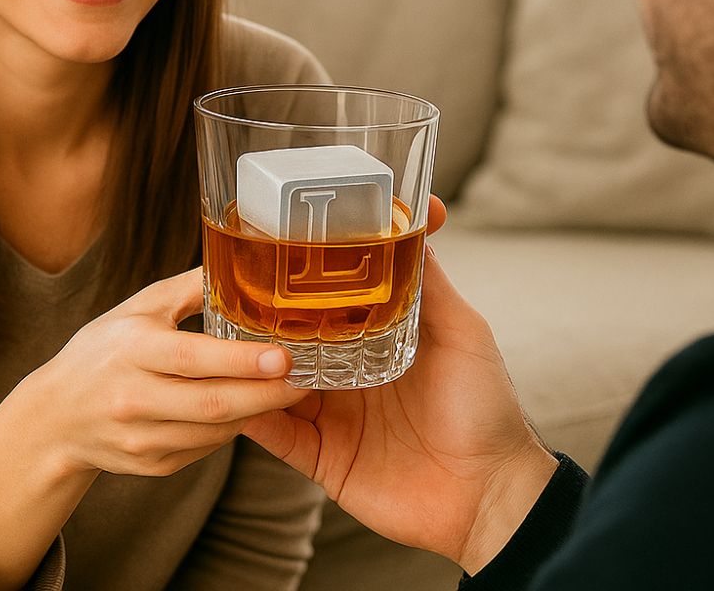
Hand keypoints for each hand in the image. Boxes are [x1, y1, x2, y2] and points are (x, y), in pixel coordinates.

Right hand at [35, 266, 305, 477]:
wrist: (55, 416)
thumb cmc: (102, 350)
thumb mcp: (138, 308)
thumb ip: (189, 288)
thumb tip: (239, 261)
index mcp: (132, 351)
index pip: (194, 359)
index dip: (241, 361)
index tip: (284, 356)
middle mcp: (134, 399)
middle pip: (213, 404)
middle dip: (267, 394)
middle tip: (305, 378)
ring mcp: (141, 438)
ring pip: (215, 432)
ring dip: (256, 413)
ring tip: (288, 391)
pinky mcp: (151, 464)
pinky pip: (205, 449)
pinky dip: (232, 429)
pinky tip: (249, 409)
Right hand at [243, 197, 557, 573]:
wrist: (491, 495)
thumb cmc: (486, 407)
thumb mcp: (463, 331)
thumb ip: (432, 283)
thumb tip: (420, 219)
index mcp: (373, 342)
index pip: (322, 308)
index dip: (296, 285)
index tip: (268, 254)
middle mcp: (346, 375)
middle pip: (287, 345)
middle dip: (258, 324)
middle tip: (228, 296)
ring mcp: (332, 418)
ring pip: (272, 386)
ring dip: (249, 368)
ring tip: (222, 342)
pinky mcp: (322, 458)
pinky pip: (277, 436)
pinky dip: (253, 417)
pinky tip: (232, 396)